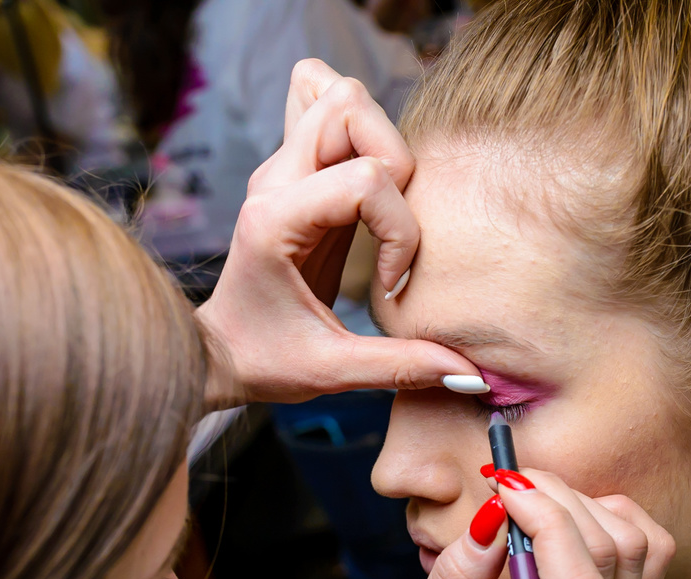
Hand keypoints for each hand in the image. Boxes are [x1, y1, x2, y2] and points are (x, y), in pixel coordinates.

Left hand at [194, 59, 481, 408]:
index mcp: (273, 221)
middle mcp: (274, 179)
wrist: (221, 354)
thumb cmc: (266, 360)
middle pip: (347, 105)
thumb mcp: (331, 372)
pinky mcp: (298, 170)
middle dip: (395, 161)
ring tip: (383, 202)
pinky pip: (326, 108)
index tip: (391, 283)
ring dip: (379, 139)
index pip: (364, 179)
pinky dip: (359, 129)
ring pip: (337, 93)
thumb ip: (400, 366)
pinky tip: (368, 181)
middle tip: (393, 223)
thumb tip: (469, 373)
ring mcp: (283, 167)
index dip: (399, 229)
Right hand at [394, 470, 672, 578]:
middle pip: (610, 560)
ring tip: (535, 499)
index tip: (504, 489)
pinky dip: (618, 521)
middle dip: (561, 499)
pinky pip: (650, 561)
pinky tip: (571, 519)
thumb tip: (493, 519)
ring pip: (639, 552)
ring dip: (588, 505)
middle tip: (512, 481)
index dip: (550, 523)